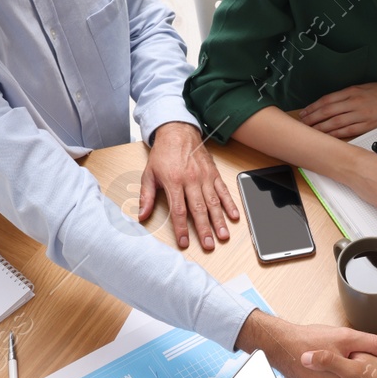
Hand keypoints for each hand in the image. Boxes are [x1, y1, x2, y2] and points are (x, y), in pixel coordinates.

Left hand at [141, 122, 239, 250]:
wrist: (178, 132)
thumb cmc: (163, 154)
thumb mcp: (149, 174)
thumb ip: (146, 197)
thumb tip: (142, 215)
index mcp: (174, 182)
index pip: (178, 210)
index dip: (181, 228)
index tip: (184, 243)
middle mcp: (191, 180)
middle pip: (199, 209)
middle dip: (204, 229)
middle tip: (209, 245)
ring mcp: (204, 177)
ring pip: (213, 202)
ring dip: (219, 221)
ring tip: (223, 236)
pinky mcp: (213, 174)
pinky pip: (223, 191)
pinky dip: (230, 204)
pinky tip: (234, 217)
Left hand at [300, 82, 376, 138]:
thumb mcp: (364, 87)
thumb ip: (348, 95)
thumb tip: (332, 103)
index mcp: (353, 91)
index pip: (327, 100)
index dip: (313, 107)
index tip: (305, 112)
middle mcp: (355, 102)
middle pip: (328, 111)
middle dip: (313, 118)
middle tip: (303, 124)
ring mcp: (361, 114)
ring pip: (335, 123)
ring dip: (322, 128)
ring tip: (311, 132)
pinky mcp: (368, 125)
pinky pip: (348, 131)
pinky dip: (336, 134)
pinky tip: (328, 137)